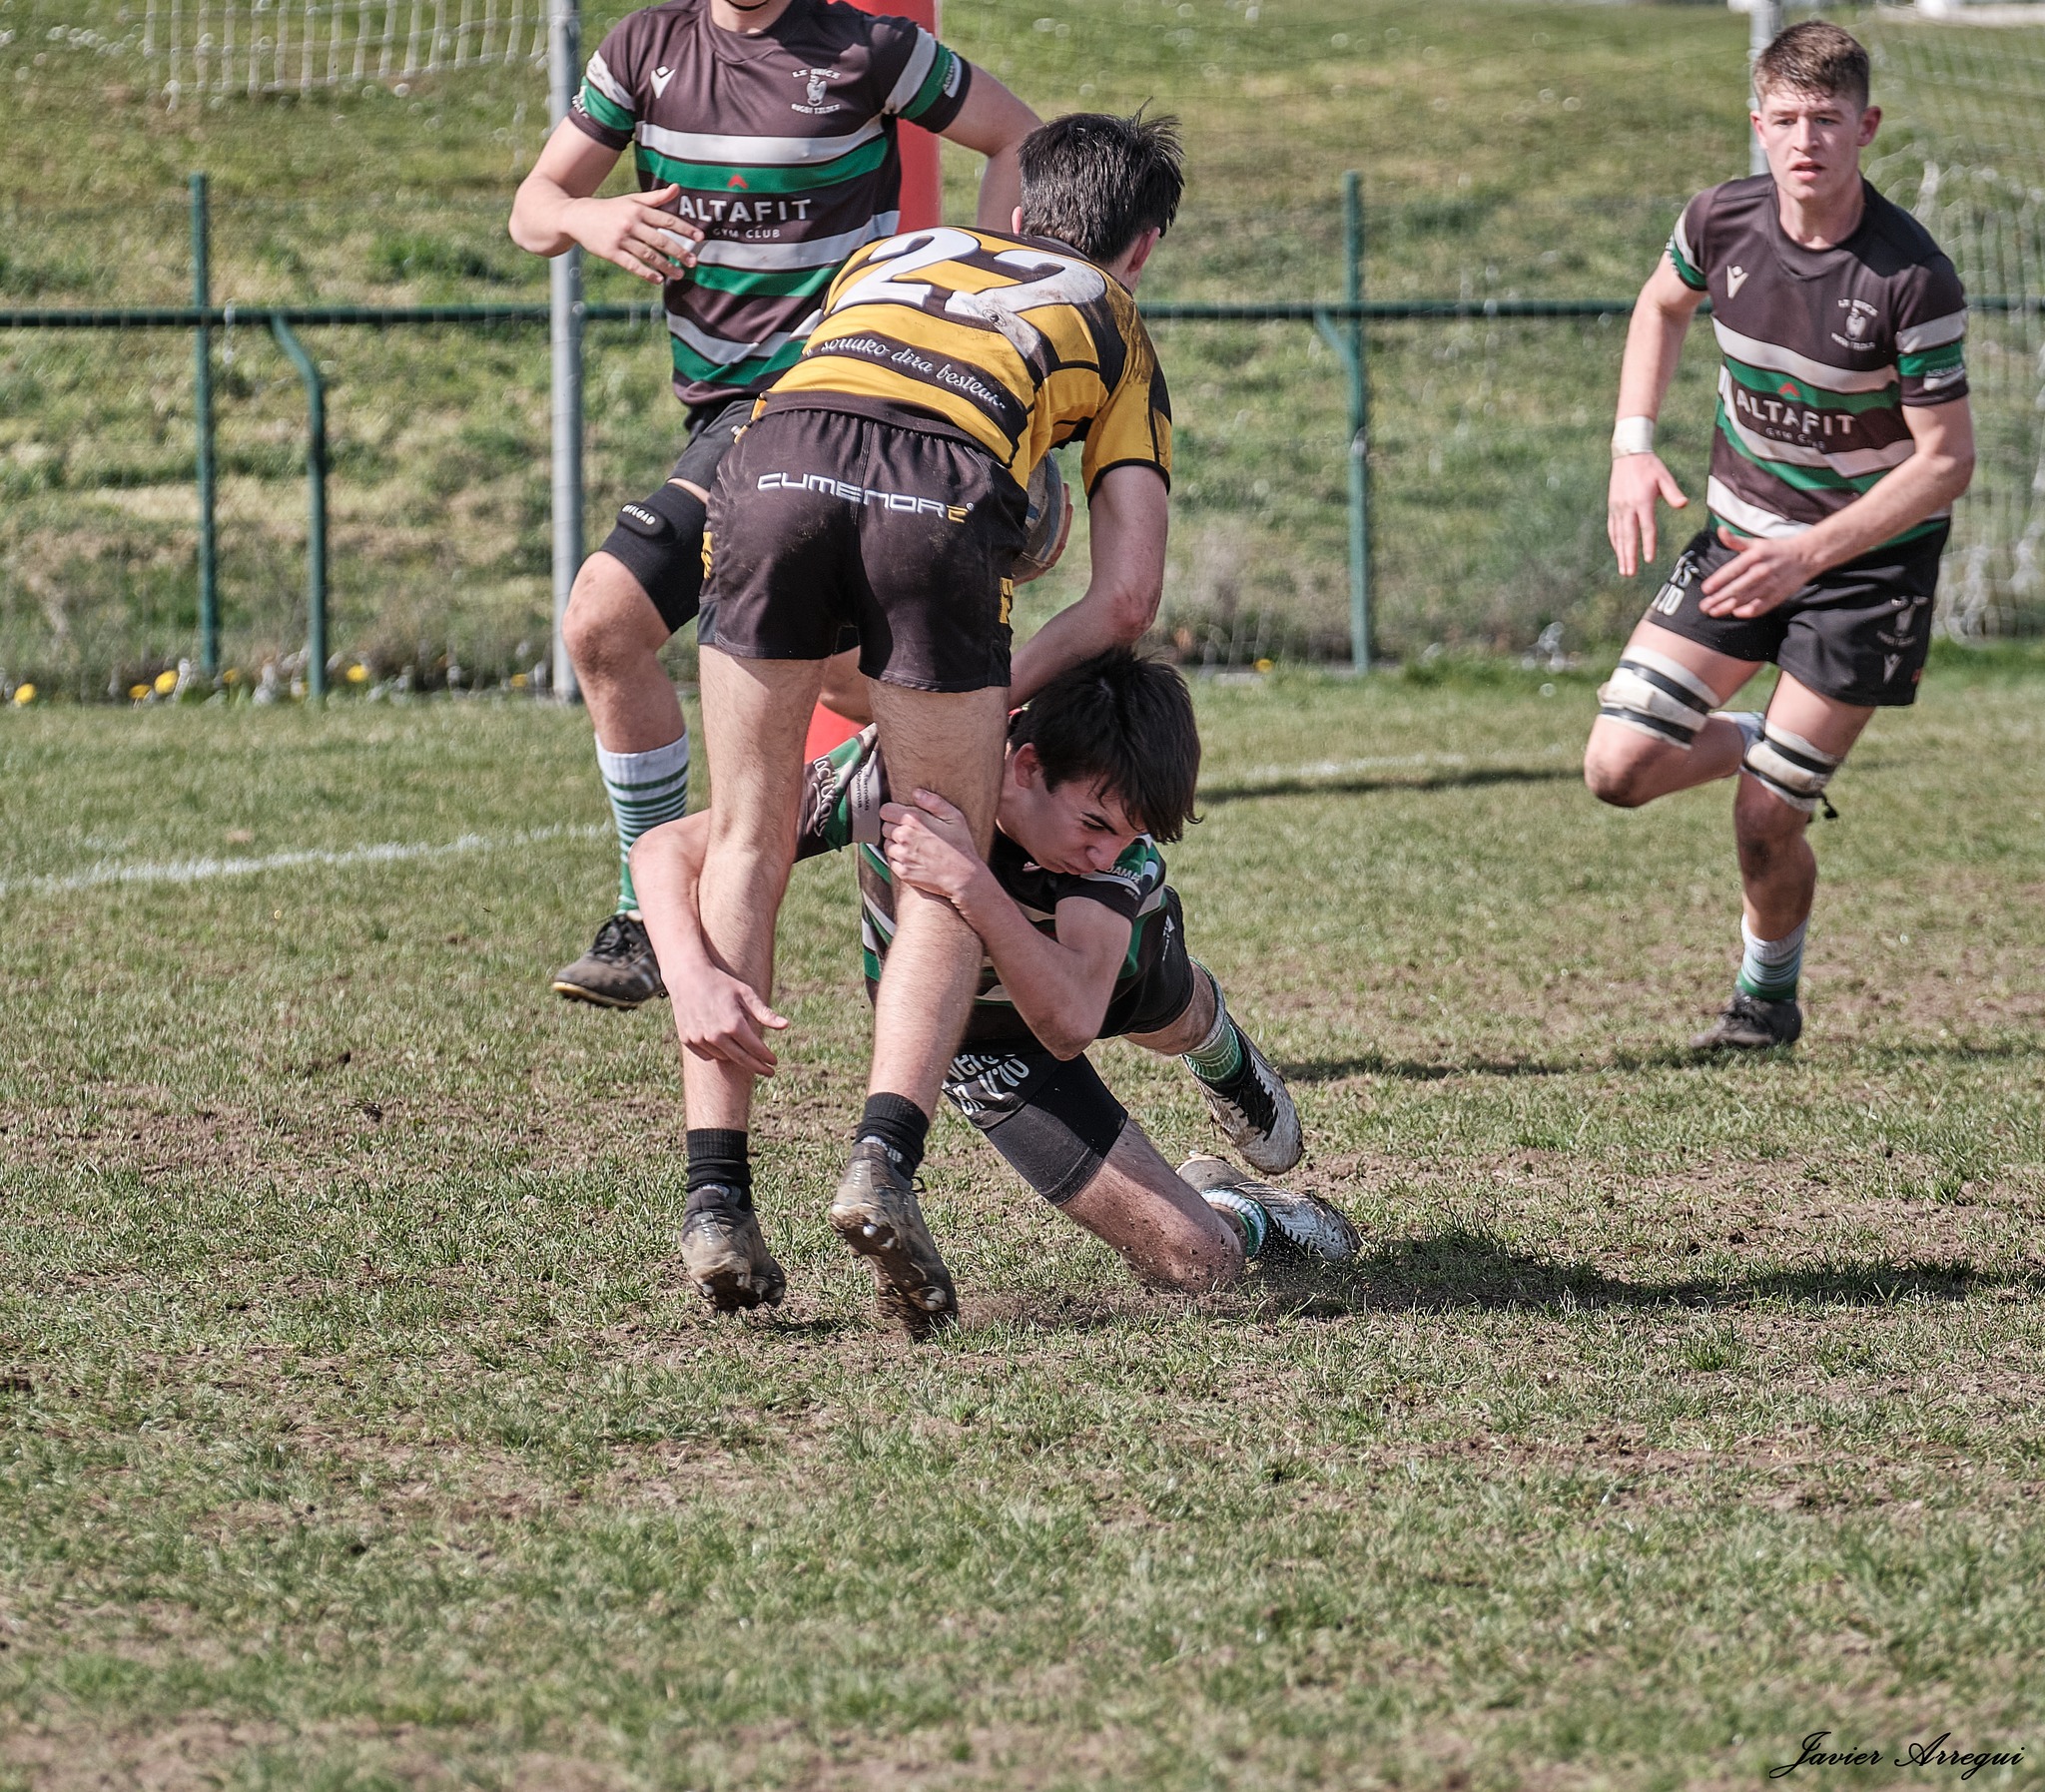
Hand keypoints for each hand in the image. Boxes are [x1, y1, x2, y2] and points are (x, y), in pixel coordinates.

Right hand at [565, 185, 701, 284]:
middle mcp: (631, 223)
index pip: (666, 219)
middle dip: (679, 251)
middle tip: (694, 262)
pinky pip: (632, 264)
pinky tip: (658, 279)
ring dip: (666, 266)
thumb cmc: (610, 210)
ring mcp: (620, 238)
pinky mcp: (611, 252)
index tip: (700, 238)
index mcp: (638, 209)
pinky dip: (646, 272)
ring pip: (648, 254)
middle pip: (660, 239)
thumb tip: (677, 188)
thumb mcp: (632, 200)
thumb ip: (655, 198)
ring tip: (679, 274)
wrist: (577, 216)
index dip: (685, 229)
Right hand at [673, 964, 787, 1076]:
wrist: (687, 976)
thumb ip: (765, 1013)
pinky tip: (720, 1042)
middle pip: (741, 1059)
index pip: (755, 1049)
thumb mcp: (745, 994)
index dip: (766, 1057)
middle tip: (768, 1072)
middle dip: (757, 1067)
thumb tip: (786, 1026)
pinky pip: (707, 1055)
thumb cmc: (721, 983)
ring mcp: (700, 1039)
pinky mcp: (687, 1040)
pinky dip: (716, 1051)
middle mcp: (716, 1035)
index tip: (774, 1063)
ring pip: (724, 1057)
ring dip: (735, 1054)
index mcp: (733, 1024)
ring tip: (739, 1044)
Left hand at [881, 791, 985, 906]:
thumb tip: (917, 793)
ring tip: (914, 847)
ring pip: (887, 845)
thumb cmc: (961, 846)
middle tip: (912, 834)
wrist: (963, 877)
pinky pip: (891, 861)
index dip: (892, 812)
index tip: (901, 817)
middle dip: (895, 828)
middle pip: (885, 827)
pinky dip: (899, 860)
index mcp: (913, 820)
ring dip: (896, 845)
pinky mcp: (902, 871)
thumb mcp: (954, 817)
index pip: (885, 810)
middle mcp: (903, 837)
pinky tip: (914, 859)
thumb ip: (934, 802)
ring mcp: (901, 855)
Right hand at [1607, 452, 1688, 576]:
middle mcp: (1628, 507)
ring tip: (1624, 570)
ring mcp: (1618, 508)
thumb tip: (1683, 505)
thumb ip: (1673, 492)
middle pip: (1629, 536)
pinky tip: (1619, 552)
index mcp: (1642, 501)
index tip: (1649, 560)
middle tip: (1630, 573)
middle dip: (1629, 556)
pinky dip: (1615, 542)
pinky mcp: (1613, 507)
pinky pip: (1613, 528)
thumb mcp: (1664, 477)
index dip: (1648, 544)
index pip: (1646, 527)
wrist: (1628, 455)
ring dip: (1621, 554)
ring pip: (1619, 535)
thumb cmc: (1650, 467)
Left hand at [1698, 526, 1815, 618]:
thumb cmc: (1776, 550)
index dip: (1717, 581)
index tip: (1705, 589)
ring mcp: (1770, 585)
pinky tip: (1735, 613)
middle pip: (1736, 589)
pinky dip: (1747, 611)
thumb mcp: (1756, 542)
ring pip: (1745, 599)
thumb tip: (1721, 530)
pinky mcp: (1778, 595)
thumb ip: (1735, 540)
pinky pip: (1761, 607)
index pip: (1732, 571)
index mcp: (1755, 557)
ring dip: (1727, 607)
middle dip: (1718, 599)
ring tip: (1713, 612)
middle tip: (1703, 606)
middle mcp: (1761, 571)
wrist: (1806, 555)